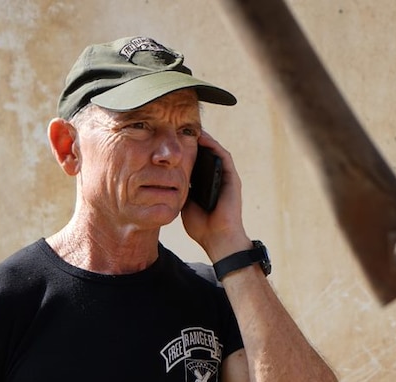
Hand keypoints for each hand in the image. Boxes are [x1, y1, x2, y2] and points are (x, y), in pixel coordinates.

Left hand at [182, 132, 251, 261]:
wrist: (218, 239)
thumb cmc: (202, 227)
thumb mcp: (184, 204)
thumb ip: (179, 190)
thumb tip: (163, 179)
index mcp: (206, 185)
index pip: (195, 164)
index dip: (184, 152)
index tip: (171, 142)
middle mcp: (217, 179)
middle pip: (205, 155)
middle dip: (193, 142)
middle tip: (179, 129)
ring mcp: (226, 178)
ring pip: (215, 152)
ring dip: (204, 139)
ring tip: (190, 128)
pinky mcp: (232, 178)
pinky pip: (223, 157)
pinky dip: (214, 145)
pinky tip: (202, 137)